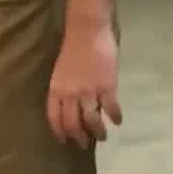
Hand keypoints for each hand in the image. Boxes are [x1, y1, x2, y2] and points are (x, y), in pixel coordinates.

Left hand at [47, 24, 122, 148]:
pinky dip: (115, 117)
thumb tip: (72, 107)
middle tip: (85, 143)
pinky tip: (117, 120)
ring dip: (98, 132)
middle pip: (73, 124)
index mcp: (56, 89)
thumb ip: (65, 89)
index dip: (59, 132)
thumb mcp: (61, 71)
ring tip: (102, 136)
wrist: (87, 29)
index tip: (65, 141)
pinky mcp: (107, 86)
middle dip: (79, 137)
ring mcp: (89, 91)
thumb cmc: (73, 47)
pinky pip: (111, 109)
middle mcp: (70, 94)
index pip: (54, 118)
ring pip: (92, 121)